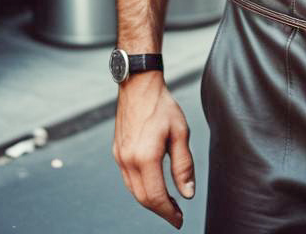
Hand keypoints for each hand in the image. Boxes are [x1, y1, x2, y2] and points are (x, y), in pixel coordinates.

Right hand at [113, 72, 194, 227]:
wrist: (138, 86)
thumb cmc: (161, 105)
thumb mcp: (180, 132)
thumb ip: (184, 165)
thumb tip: (187, 193)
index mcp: (145, 157)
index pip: (156, 196)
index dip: (168, 212)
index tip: (179, 220)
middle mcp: (128, 160)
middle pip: (143, 198)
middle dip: (160, 210)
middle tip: (176, 214)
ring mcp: (120, 157)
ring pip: (134, 190)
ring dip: (150, 201)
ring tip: (168, 202)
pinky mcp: (117, 151)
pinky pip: (128, 179)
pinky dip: (141, 188)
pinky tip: (154, 185)